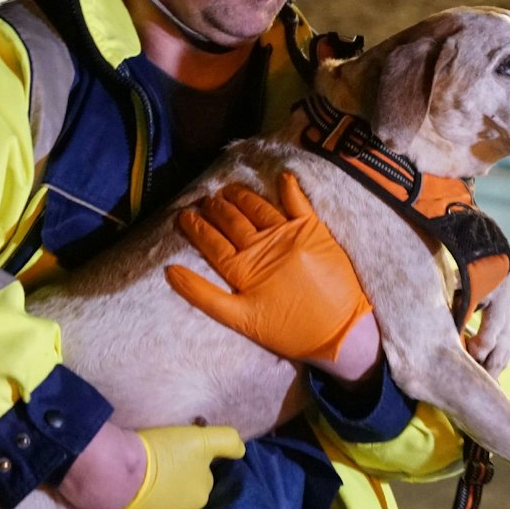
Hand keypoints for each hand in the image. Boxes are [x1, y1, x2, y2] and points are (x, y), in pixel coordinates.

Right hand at [91, 425, 245, 508]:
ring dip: (154, 498)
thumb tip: (242, 451)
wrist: (115, 473)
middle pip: (182, 497)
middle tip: (157, 469)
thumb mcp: (198, 439)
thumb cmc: (159, 453)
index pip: (200, 480)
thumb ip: (226, 442)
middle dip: (174, 486)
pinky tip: (126, 495)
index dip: (189, 467)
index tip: (175, 458)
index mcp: (200, 496)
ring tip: (139, 482)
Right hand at [165, 173, 373, 370]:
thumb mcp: (241, 320)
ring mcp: (290, 235)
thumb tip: (170, 271)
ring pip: (258, 208)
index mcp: (244, 268)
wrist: (340, 331)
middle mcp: (264, 245)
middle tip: (206, 200)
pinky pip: (299, 203)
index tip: (184, 215)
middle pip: (233, 220)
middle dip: (216, 208)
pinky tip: (283, 176)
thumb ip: (204, 295)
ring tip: (228, 190)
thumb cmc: (289, 331)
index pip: (213, 242)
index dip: (196, 227)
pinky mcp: (315, 231)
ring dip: (241, 196)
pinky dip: (290, 188)